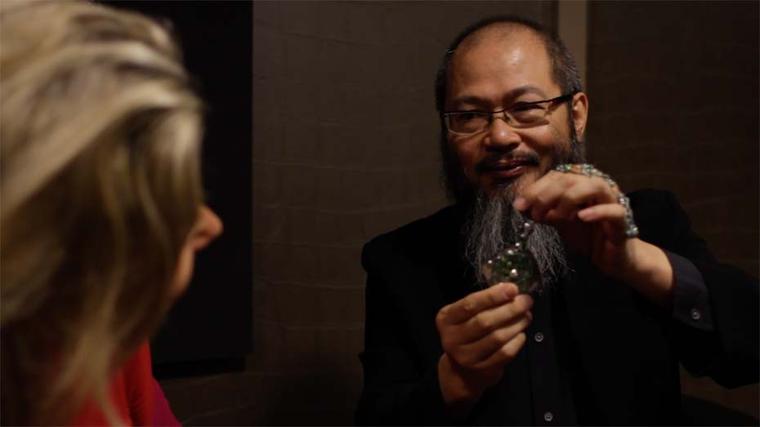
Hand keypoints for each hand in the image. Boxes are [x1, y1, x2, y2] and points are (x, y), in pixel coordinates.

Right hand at [435, 282, 532, 407]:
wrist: (462, 371)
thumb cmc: (467, 333)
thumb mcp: (465, 316)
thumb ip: (483, 303)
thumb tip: (511, 291)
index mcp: (446, 319)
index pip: (469, 305)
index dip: (492, 296)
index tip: (513, 288)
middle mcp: (452, 339)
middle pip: (484, 321)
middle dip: (509, 309)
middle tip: (526, 301)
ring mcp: (467, 357)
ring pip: (497, 337)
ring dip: (516, 324)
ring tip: (527, 316)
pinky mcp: (482, 370)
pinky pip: (505, 353)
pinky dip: (517, 341)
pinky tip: (521, 333)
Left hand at [513, 168, 632, 278]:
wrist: (611, 259)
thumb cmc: (586, 236)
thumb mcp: (559, 222)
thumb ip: (543, 211)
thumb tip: (521, 205)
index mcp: (581, 183)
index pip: (556, 176)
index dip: (536, 188)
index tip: (519, 205)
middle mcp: (598, 186)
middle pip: (571, 178)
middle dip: (547, 194)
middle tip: (534, 214)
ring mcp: (612, 200)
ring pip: (594, 186)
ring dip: (570, 198)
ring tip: (556, 216)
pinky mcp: (623, 219)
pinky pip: (614, 210)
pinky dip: (597, 211)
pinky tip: (581, 217)